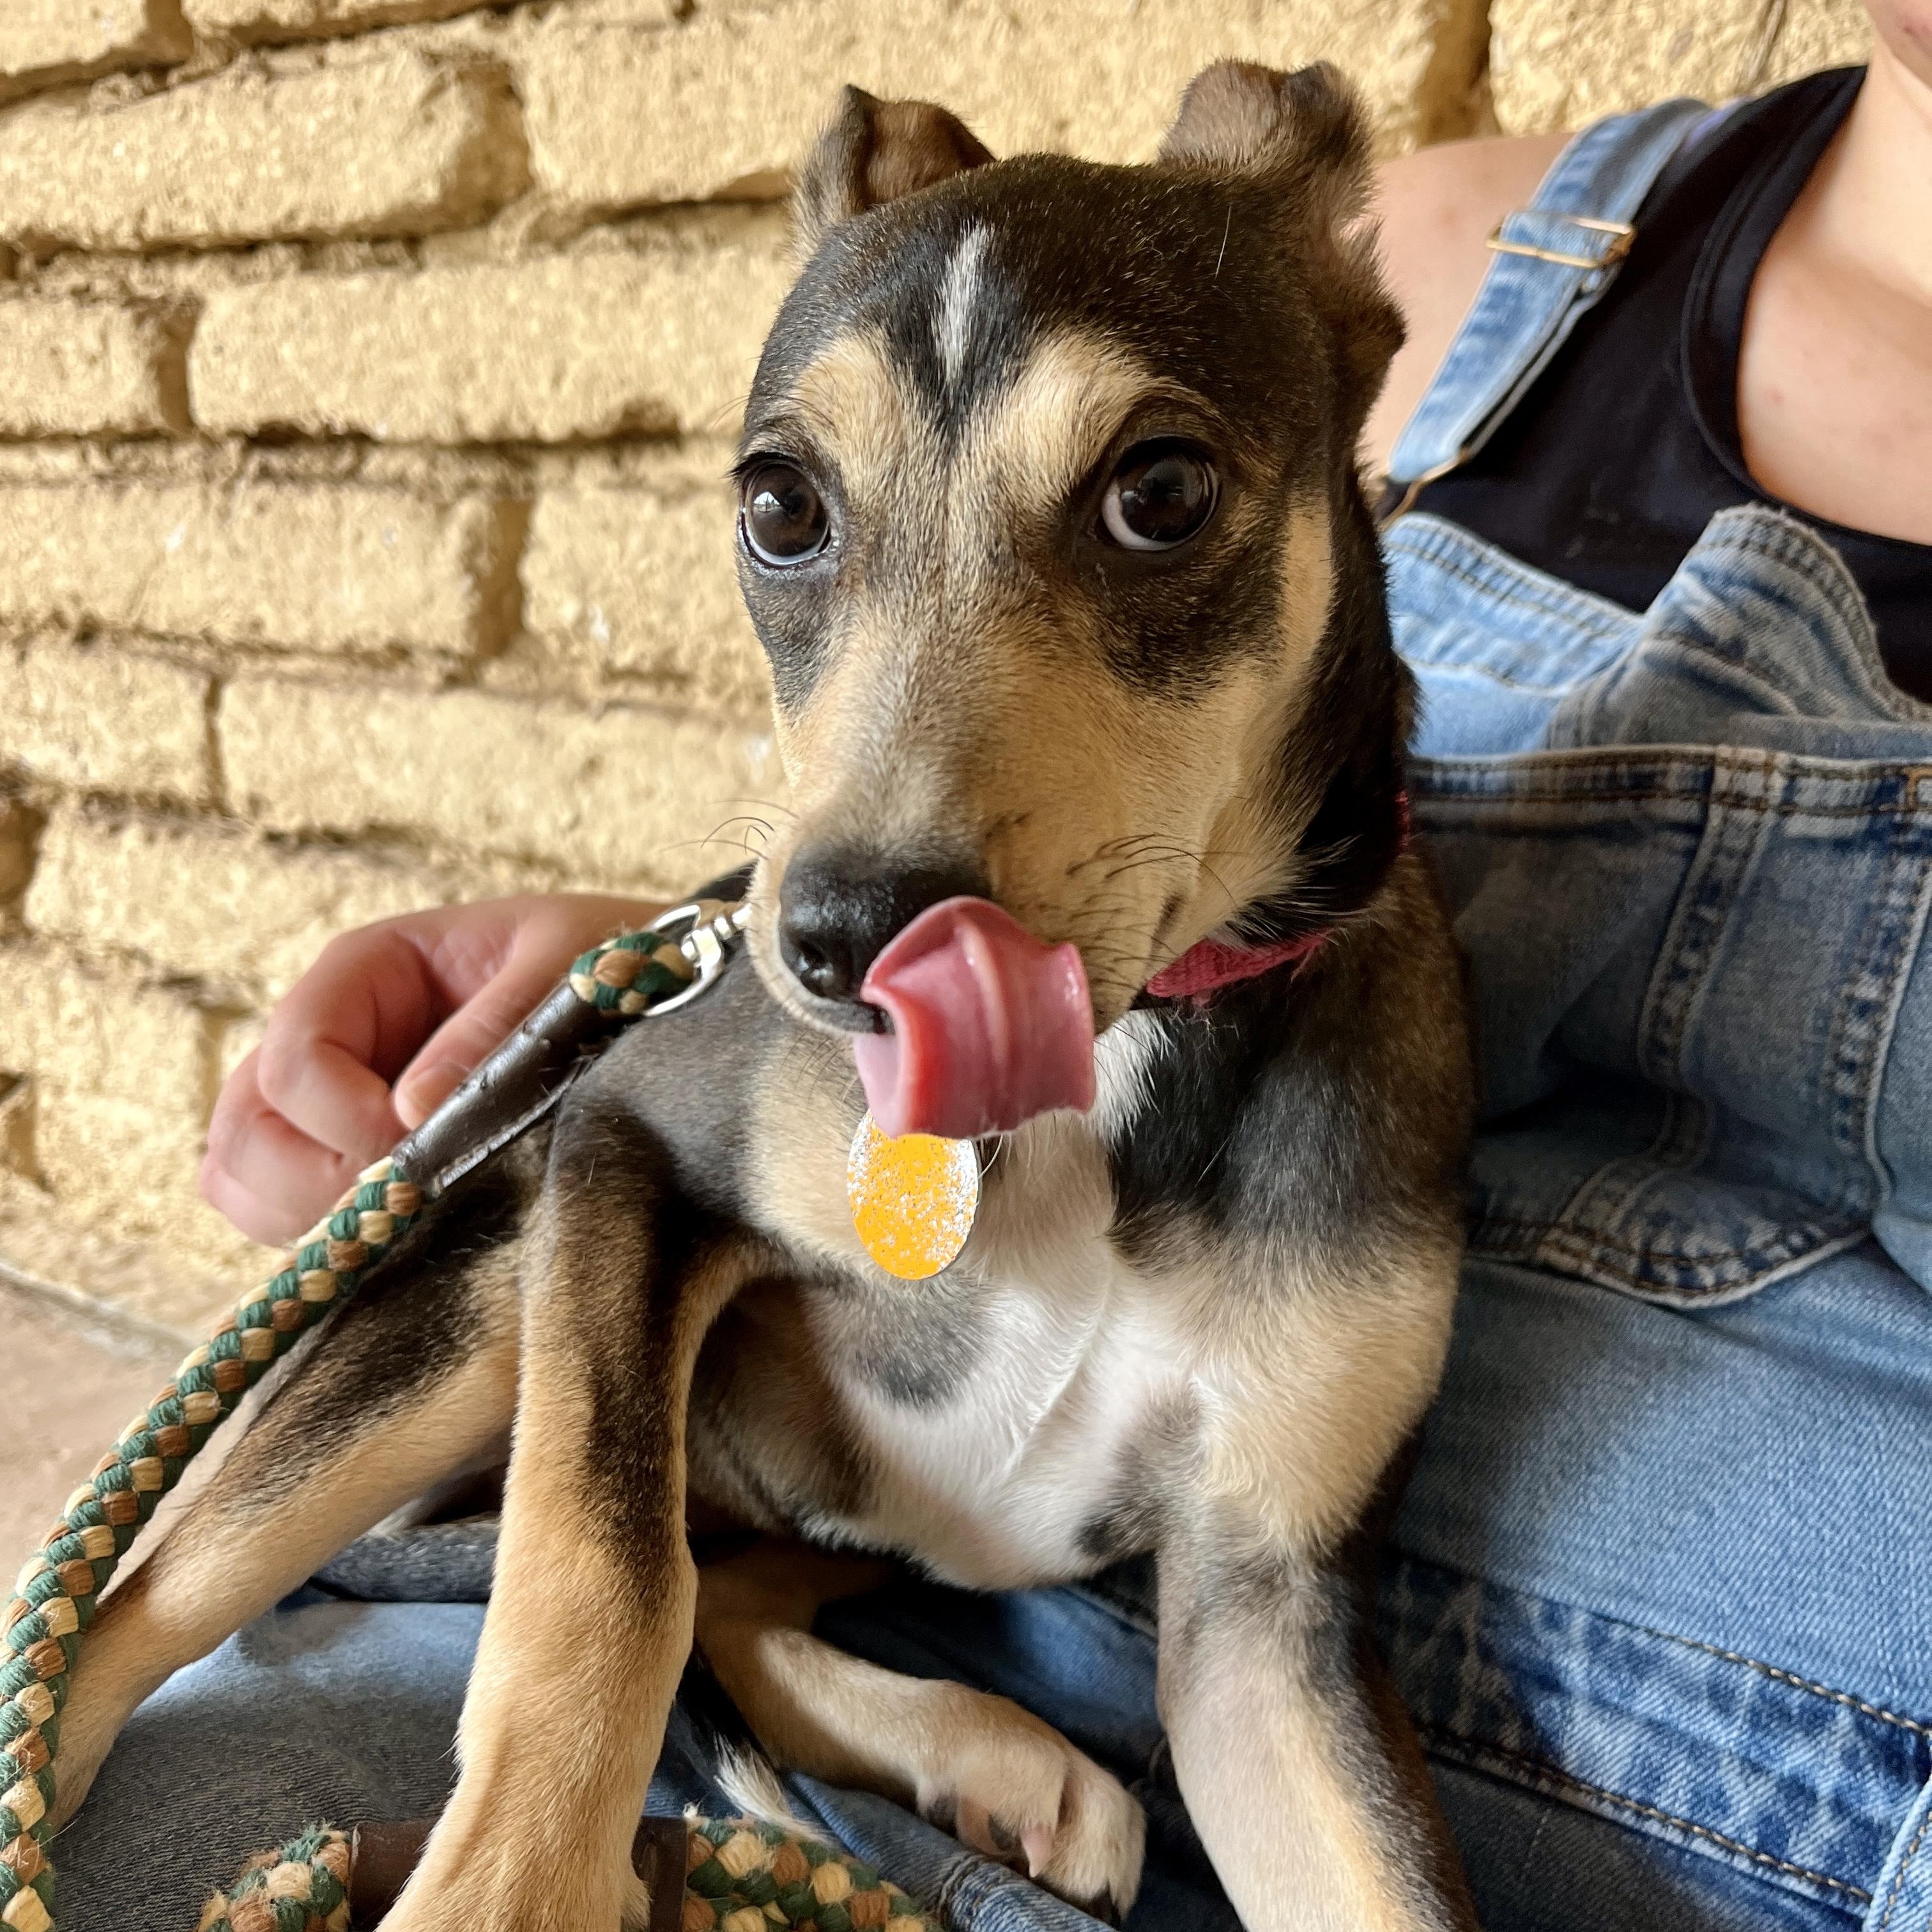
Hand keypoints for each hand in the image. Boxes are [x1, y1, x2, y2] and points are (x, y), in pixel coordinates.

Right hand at [202, 895, 664, 1244]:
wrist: (647, 992)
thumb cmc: (605, 965)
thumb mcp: (568, 970)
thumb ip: (495, 1029)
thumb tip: (412, 1111)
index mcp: (368, 970)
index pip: (294, 1061)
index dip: (345, 1120)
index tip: (423, 1146)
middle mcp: (330, 1035)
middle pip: (244, 1128)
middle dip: (312, 1180)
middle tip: (409, 1198)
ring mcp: (329, 1101)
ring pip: (243, 1179)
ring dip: (307, 1216)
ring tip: (405, 1217)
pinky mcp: (350, 1157)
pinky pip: (281, 1211)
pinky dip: (319, 1236)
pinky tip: (399, 1233)